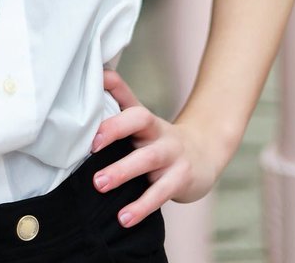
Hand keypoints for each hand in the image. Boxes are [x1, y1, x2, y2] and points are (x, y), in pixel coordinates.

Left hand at [90, 70, 221, 227]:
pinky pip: (161, 193)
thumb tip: (97, 76)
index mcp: (145, 119)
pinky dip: (142, 206)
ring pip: (148, 159)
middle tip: (90, 148)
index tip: (90, 107)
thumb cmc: (160, 139)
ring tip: (99, 185)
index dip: (112, 96)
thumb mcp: (141, 121)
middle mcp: (159, 131)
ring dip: (123, 171)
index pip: (129, 99)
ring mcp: (173, 154)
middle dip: (114, 131)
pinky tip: (124, 219)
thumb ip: (119, 101)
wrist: (204, 155)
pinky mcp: (182, 179)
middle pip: (139, 121)